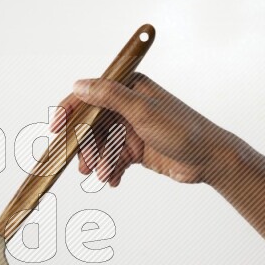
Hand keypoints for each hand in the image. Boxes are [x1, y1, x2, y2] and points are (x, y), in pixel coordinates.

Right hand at [51, 73, 241, 186]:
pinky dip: (109, 170)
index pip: (89, 95)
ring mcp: (130, 128)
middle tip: (83, 166)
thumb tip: (79, 85)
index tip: (56, 129)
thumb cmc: (183, 130)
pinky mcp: (135, 149)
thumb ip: (110, 96)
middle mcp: (127, 106)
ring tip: (102, 175)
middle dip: (85, 147)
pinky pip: (112, 159)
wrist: (209, 160)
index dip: (69, 111)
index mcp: (128, 88)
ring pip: (100, 145)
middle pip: (91, 125)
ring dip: (98, 161)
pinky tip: (113, 180)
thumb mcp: (142, 111)